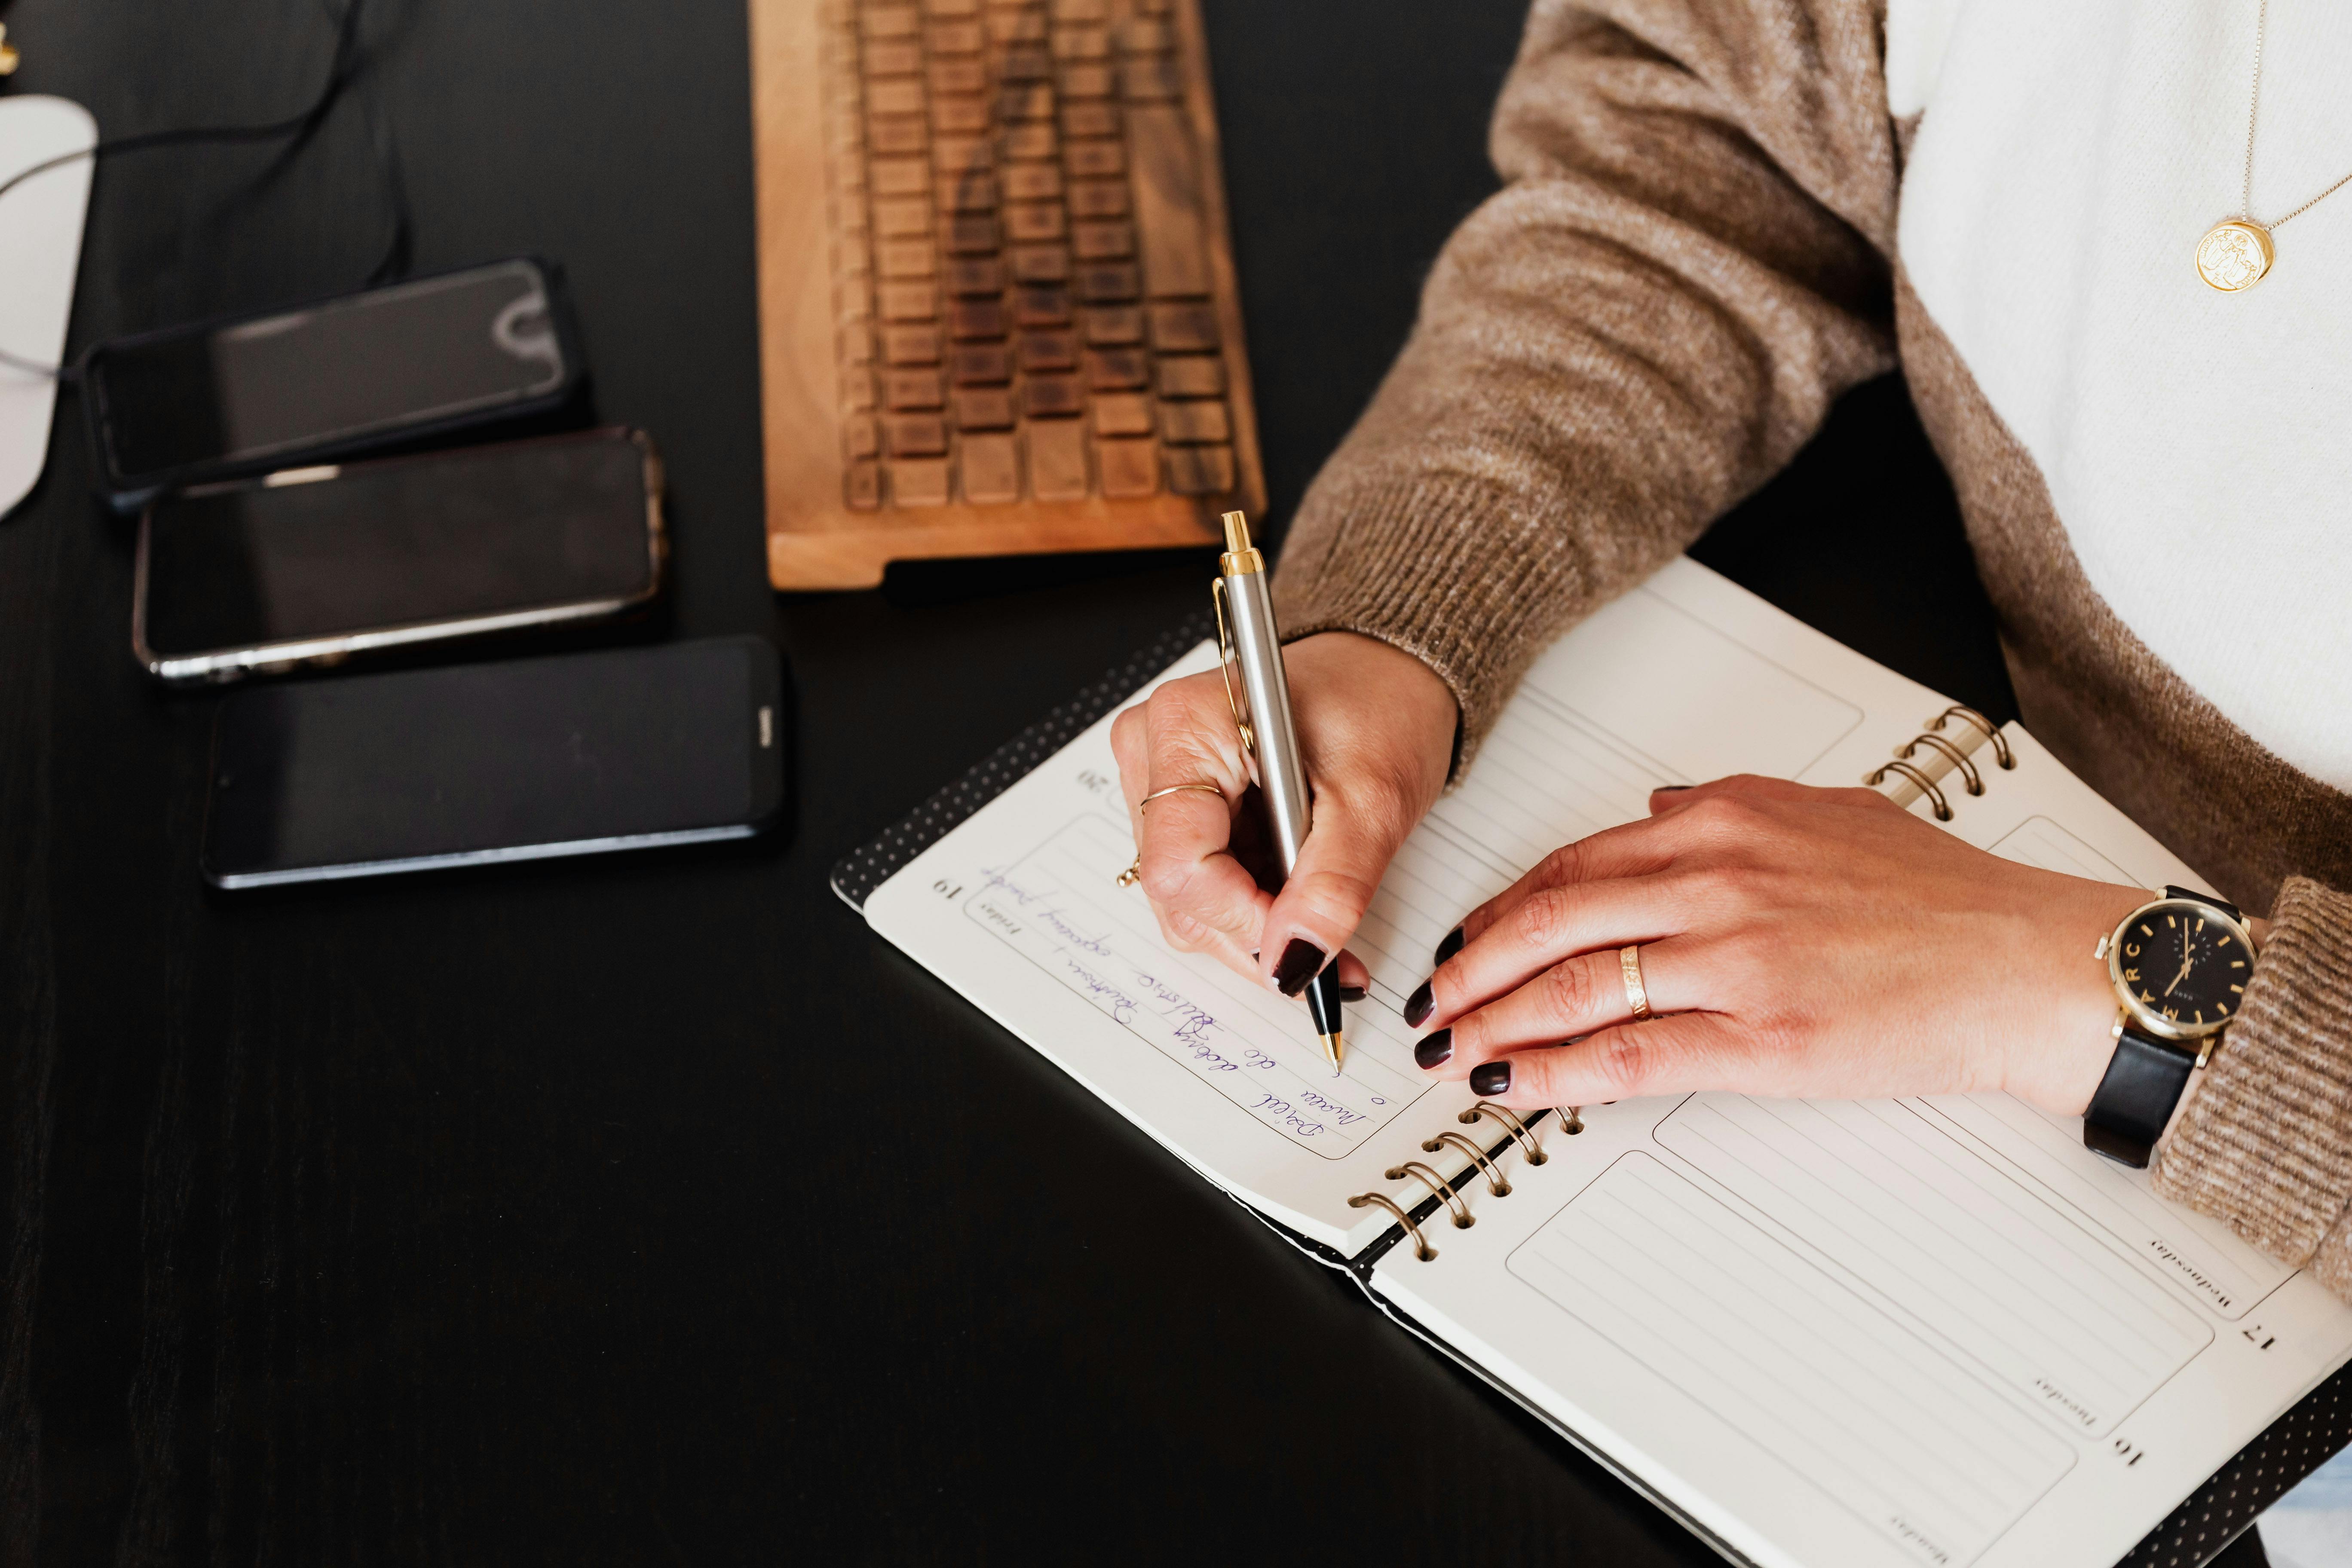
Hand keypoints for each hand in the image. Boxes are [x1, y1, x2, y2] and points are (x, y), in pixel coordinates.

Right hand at [1109, 631, 1456, 995]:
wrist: (1387, 674)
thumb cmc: (1379, 707)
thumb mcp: (1373, 801)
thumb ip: (1331, 887)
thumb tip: (1293, 962)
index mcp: (1186, 727)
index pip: (1179, 864)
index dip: (1241, 918)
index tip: (1303, 940)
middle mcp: (1153, 749)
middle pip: (1175, 890)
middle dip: (1253, 933)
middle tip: (1329, 951)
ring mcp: (1158, 779)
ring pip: (1184, 898)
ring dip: (1254, 926)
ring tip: (1319, 919)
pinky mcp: (1178, 804)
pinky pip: (1197, 882)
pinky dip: (1250, 907)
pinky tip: (1297, 900)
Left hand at [1404, 775, 2150, 1115]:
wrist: (2025, 963)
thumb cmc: (1939, 897)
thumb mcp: (1826, 812)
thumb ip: (1728, 806)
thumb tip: (1648, 814)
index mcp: (1725, 820)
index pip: (1574, 865)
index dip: (1503, 908)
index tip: (1466, 937)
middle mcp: (1717, 879)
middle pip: (1551, 921)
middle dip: (1472, 966)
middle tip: (1429, 998)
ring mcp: (1734, 960)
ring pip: (1575, 989)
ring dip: (1494, 1021)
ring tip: (1451, 1046)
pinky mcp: (1760, 1038)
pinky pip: (1628, 1056)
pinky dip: (1555, 1072)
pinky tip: (1514, 1083)